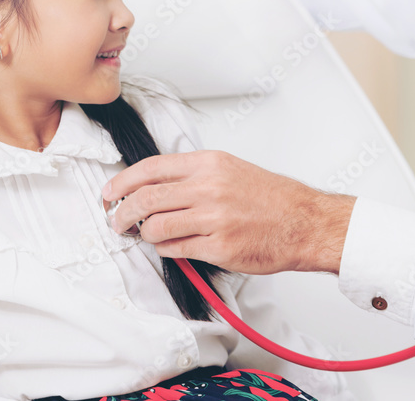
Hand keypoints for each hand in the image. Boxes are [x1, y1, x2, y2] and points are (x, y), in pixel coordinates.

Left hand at [102, 150, 356, 275]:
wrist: (304, 222)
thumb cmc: (273, 199)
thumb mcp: (232, 170)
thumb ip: (194, 175)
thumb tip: (154, 186)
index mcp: (210, 164)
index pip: (151, 168)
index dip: (123, 182)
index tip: (110, 192)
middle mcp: (210, 187)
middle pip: (146, 198)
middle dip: (122, 212)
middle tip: (117, 220)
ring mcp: (214, 218)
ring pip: (156, 227)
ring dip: (144, 234)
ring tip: (147, 235)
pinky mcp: (219, 247)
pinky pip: (176, 250)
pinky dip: (166, 249)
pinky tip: (171, 246)